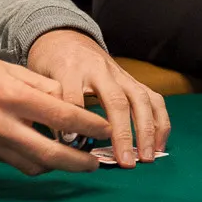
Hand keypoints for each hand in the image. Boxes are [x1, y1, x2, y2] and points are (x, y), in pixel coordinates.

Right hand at [0, 47, 110, 175]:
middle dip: (81, 162)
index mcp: (9, 96)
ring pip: (34, 166)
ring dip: (56, 165)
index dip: (89, 125)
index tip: (105, 128)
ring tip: (69, 156)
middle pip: (53, 154)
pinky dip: (30, 160)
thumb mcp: (1, 66)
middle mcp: (1, 124)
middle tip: (95, 161)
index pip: (62, 115)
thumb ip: (36, 84)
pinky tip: (38, 150)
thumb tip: (66, 99)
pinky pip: (13, 163)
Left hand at [27, 30, 169, 167]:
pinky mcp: (132, 80)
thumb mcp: (41, 78)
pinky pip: (153, 99)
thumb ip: (51, 104)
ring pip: (140, 99)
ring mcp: (119, 74)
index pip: (73, 93)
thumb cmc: (52, 64)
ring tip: (146, 158)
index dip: (74, 118)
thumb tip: (64, 139)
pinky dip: (160, 123)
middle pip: (115, 100)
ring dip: (147, 131)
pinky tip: (158, 146)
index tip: (74, 141)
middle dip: (122, 133)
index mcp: (70, 68)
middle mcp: (99, 70)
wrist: (66, 38)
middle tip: (125, 162)